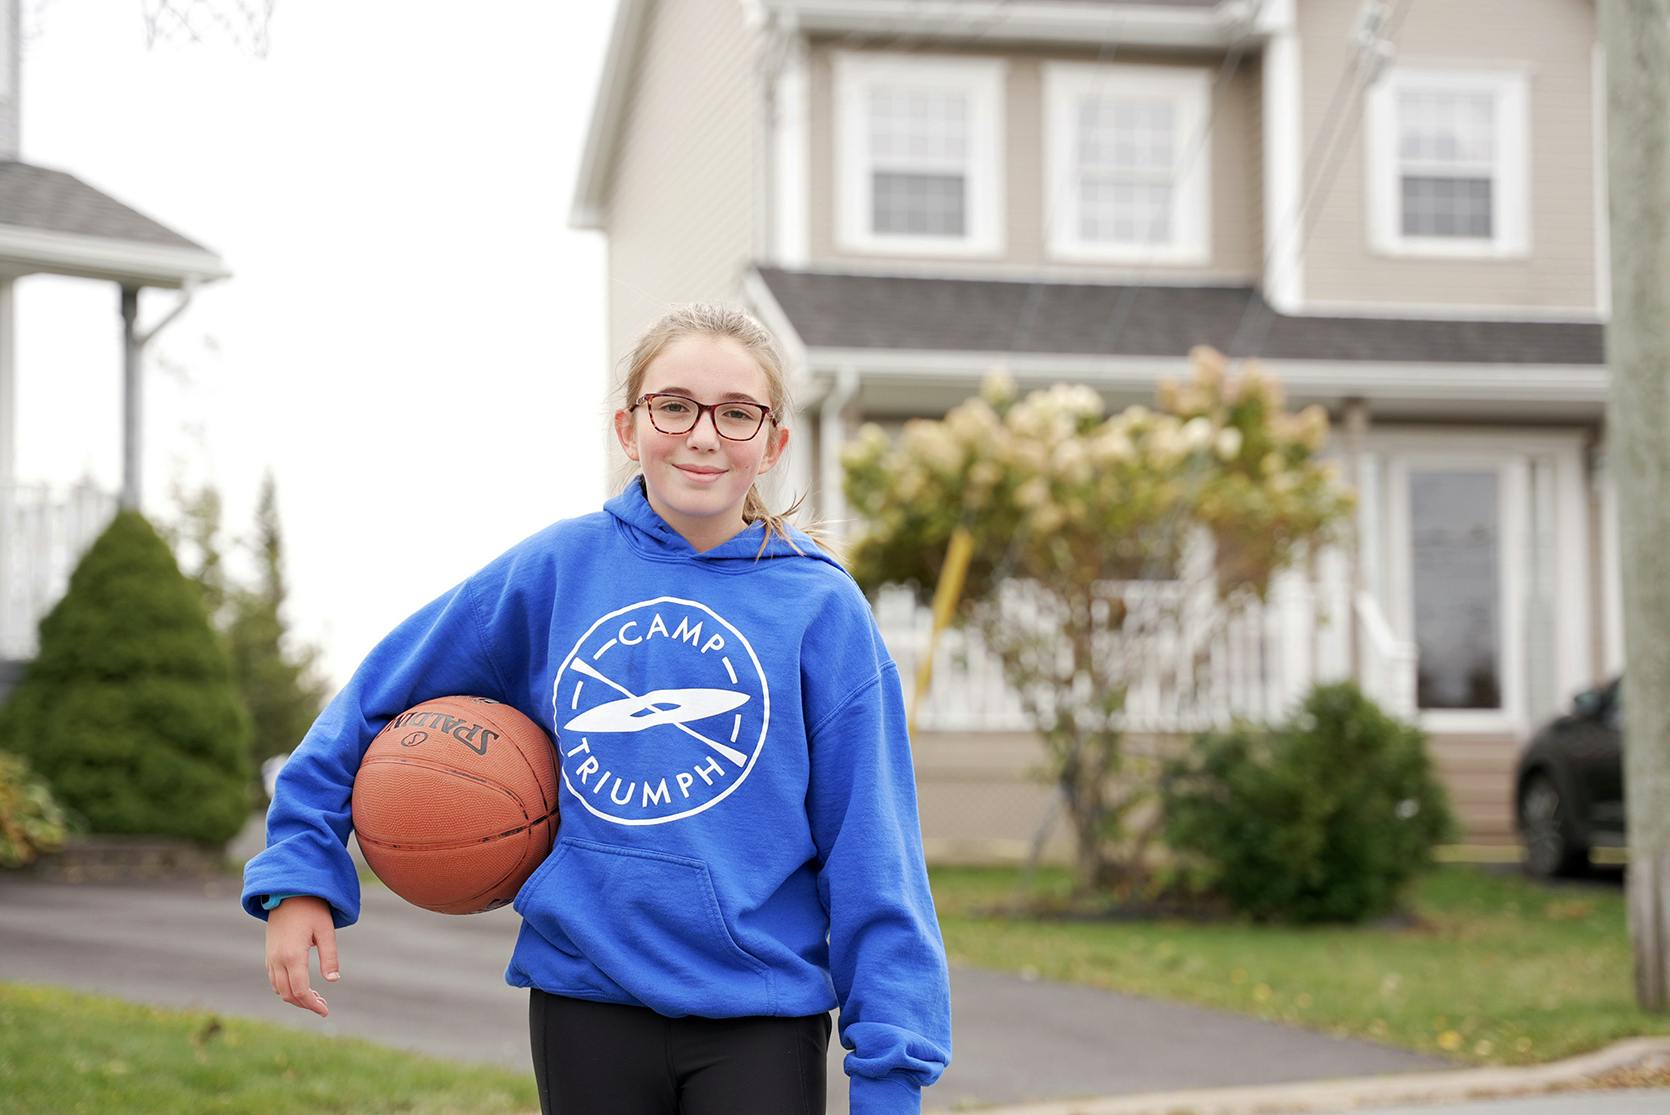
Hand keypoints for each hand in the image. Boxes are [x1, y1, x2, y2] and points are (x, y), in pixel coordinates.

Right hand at [265, 896, 339, 1016]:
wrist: (287, 891)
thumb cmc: (311, 909)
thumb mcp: (326, 931)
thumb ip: (330, 956)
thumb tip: (333, 981)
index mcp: (292, 956)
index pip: (300, 991)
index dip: (312, 1004)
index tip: (325, 1011)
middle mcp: (277, 960)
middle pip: (287, 994)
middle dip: (305, 1004)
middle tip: (323, 1006)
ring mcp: (270, 957)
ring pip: (279, 989)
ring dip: (295, 997)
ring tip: (316, 997)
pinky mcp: (269, 954)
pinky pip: (274, 979)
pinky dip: (286, 988)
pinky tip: (302, 986)